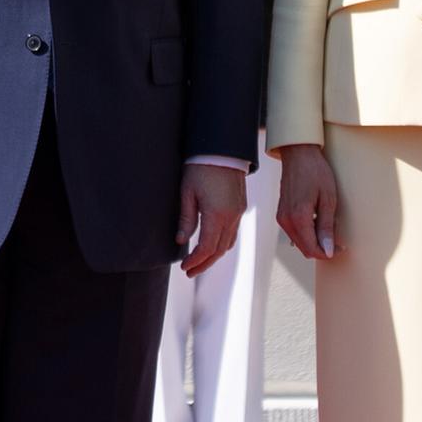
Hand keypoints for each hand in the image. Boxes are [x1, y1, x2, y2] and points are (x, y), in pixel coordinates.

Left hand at [178, 162, 245, 276]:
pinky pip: (233, 233)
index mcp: (217, 214)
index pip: (207, 247)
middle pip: (219, 250)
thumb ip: (186, 218)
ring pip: (228, 244)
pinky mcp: (240, 208)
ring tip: (199, 262)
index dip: (195, 261)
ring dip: (214, 256)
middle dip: (204, 264)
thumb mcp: (187, 192)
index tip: (184, 267)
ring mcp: (238, 213)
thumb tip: (181, 240)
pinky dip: (222, 245)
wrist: (222, 149)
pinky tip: (211, 246)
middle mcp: (231, 217)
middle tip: (189, 271)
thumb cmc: (200, 168)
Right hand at [275, 143, 341, 262]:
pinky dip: (307, 234)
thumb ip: (326, 227)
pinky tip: (318, 222)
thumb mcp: (328, 199)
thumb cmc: (316, 172)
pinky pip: (294, 233)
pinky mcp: (281, 214)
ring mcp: (281, 218)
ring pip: (299, 243)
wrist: (298, 155)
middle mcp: (286, 221)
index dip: (329, 253)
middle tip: (338, 238)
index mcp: (298, 218)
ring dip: (315, 241)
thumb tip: (328, 250)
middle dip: (322, 248)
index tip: (341, 247)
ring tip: (329, 227)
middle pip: (305, 249)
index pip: (313, 249)